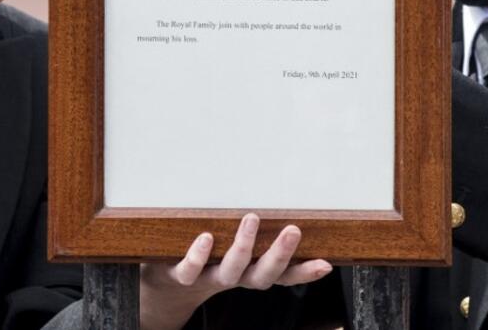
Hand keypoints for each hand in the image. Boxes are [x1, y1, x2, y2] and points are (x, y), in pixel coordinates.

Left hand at [138, 214, 332, 329]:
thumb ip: (255, 232)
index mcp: (248, 271)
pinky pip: (189, 270)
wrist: (162, 285)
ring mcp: (206, 277)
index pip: (282, 275)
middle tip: (293, 230)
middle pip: (261, 275)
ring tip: (251, 218)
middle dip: (279, 255)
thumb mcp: (233, 247)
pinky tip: (206, 237)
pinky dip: (198, 255)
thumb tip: (283, 201)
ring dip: (243, 247)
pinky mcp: (179, 275)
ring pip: (229, 271)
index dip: (304, 272)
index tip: (326, 263)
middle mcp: (232, 277)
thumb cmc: (204, 258)